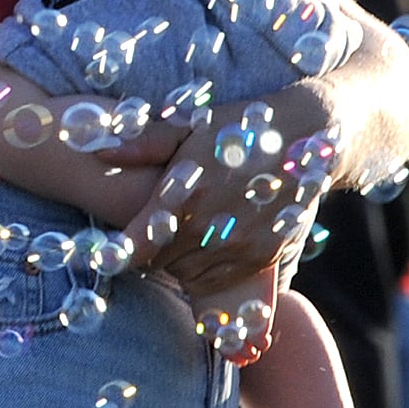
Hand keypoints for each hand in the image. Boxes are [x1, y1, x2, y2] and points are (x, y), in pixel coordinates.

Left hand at [126, 87, 328, 296]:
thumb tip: (101, 154)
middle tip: (158, 234)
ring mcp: (239, 243)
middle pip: (160, 262)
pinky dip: (208, 274)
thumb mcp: (189, 126)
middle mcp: (210, 224)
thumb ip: (144, 144)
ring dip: (180, 264)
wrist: (307, 135)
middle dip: (153, 252)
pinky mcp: (264, 255)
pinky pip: (221, 281)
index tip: (114, 250)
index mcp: (184, 192)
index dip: (122, 251)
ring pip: (188, 275)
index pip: (138, 243)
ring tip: (184, 240)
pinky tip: (208, 251)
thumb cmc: (238, 127)